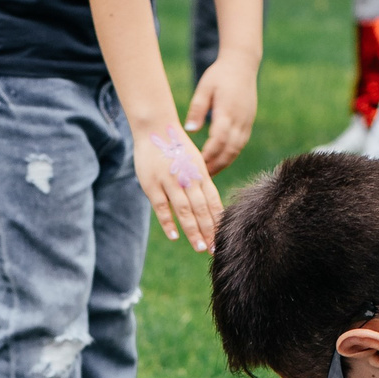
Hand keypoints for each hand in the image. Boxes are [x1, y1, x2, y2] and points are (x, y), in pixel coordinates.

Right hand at [133, 123, 222, 249]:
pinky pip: (162, 206)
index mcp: (200, 174)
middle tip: (216, 250)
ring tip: (200, 247)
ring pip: (185, 210)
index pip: (213, 202)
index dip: (218, 221)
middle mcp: (188, 179)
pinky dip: (168, 222)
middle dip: (209, 231)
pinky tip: (174, 236)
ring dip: (193, 230)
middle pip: (202, 209)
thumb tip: (210, 207)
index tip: (225, 238)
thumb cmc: (175, 148)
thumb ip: (201, 183)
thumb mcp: (194, 162)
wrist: (155, 127)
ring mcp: (170, 182)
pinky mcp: (153, 185)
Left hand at [185, 55, 258, 175]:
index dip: (209, 154)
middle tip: (200, 178)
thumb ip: (197, 109)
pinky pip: (239, 145)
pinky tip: (218, 162)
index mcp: (227, 111)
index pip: (219, 139)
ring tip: (208, 175)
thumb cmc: (219, 75)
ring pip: (236, 150)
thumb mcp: (204, 88)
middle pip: (229, 150)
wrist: (242, 65)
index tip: (196, 165)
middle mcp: (240, 120)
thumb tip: (190, 130)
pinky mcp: (248, 123)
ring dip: (223, 164)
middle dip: (215, 165)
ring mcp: (246, 123)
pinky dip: (229, 156)